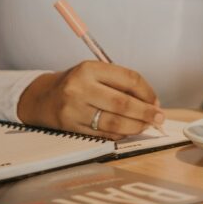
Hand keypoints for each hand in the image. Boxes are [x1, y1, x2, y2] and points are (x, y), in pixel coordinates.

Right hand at [16, 62, 164, 139]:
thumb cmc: (76, 84)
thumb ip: (120, 83)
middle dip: (146, 112)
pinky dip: (121, 134)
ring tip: (146, 125)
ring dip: (136, 126)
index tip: (156, 101)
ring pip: (114, 123)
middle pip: (122, 103)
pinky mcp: (72, 128)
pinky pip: (104, 134)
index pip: (128, 79)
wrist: (43, 98)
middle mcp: (80, 88)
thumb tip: (151, 102)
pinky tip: (129, 130)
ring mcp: (75, 110)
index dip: (147, 92)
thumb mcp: (95, 73)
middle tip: (159, 117)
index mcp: (89, 69)